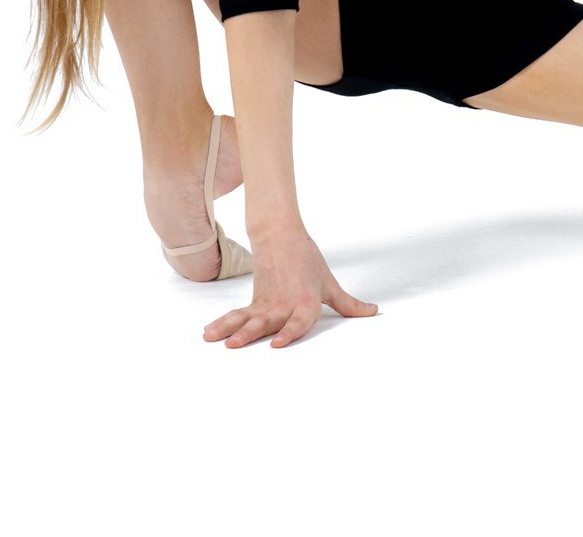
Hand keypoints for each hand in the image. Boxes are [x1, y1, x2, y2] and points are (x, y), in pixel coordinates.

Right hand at [202, 226, 377, 348]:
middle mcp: (284, 305)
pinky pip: (237, 314)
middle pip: (266, 322)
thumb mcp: (330, 284)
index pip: (298, 321)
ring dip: (230, 329)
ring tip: (216, 339)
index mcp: (306, 301)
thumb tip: (373, 312)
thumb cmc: (308, 262)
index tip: (277, 344)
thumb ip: (348, 304)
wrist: (282, 237)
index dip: (288, 332)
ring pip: (246, 319)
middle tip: (235, 344)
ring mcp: (266, 304)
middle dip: (250, 334)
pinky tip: (209, 332)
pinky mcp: (254, 302)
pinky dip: (222, 323)